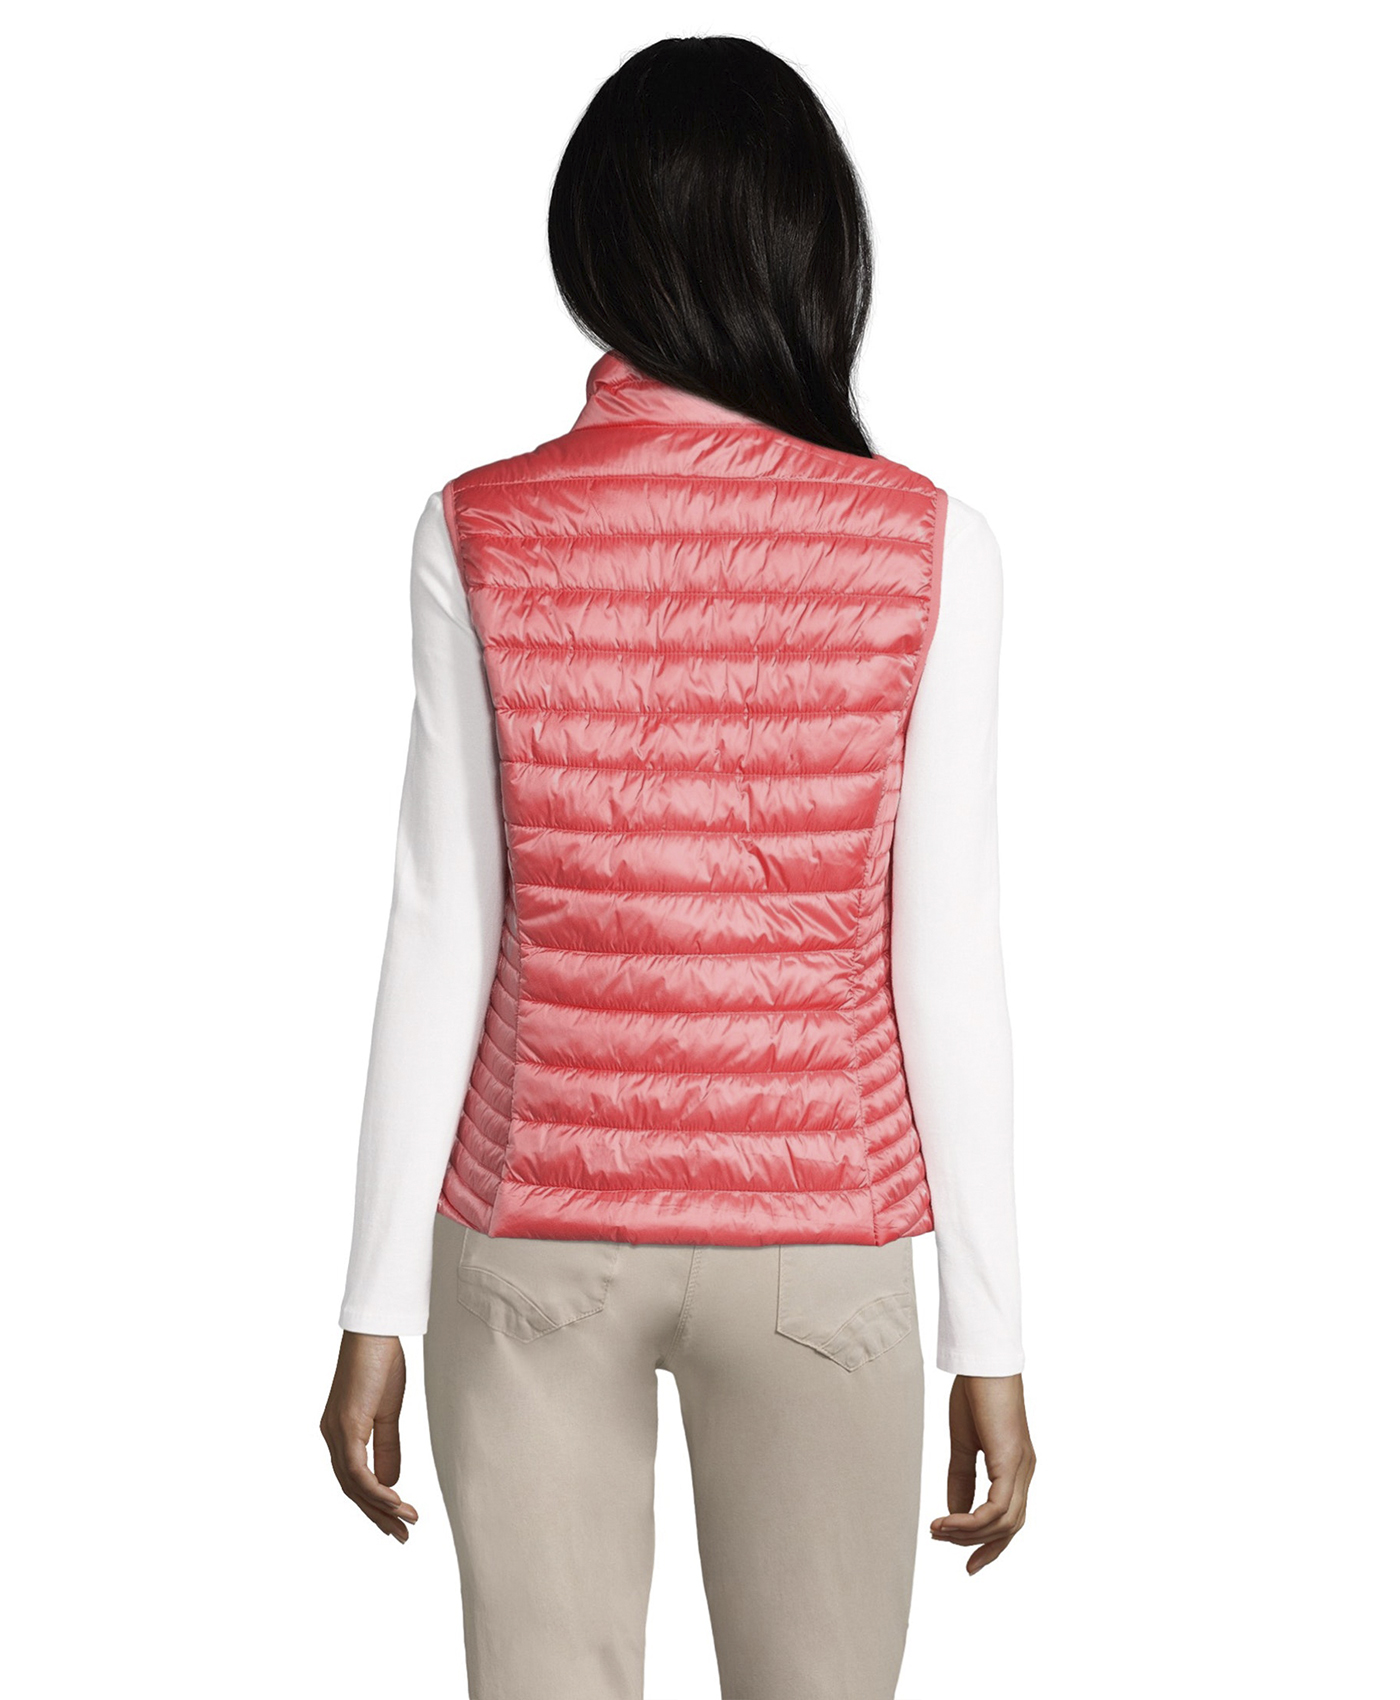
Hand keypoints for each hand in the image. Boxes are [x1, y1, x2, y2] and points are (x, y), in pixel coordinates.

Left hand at [320, 1332, 419, 1541]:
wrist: (375, 1331)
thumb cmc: (381, 1363)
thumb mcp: (388, 1412)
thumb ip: (387, 1447)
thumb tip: (390, 1482)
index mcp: (340, 1433)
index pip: (354, 1480)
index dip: (375, 1504)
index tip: (398, 1521)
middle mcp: (332, 1437)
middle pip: (351, 1490)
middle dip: (377, 1516)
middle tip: (402, 1536)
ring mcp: (336, 1433)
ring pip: (353, 1485)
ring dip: (380, 1508)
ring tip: (406, 1523)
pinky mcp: (345, 1426)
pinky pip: (357, 1470)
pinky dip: (376, 1490)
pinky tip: (395, 1501)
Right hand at [929, 1374, 1033, 1573]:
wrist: (982, 1362)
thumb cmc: (974, 1394)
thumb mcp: (963, 1443)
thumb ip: (961, 1479)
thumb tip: (955, 1515)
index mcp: (1016, 1468)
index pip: (1009, 1519)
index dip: (990, 1546)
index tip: (968, 1565)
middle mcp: (1025, 1472)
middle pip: (1009, 1527)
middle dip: (977, 1545)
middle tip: (941, 1542)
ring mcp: (1022, 1468)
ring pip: (1004, 1523)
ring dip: (969, 1534)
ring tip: (937, 1529)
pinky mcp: (1011, 1462)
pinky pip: (996, 1508)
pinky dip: (971, 1521)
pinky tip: (947, 1520)